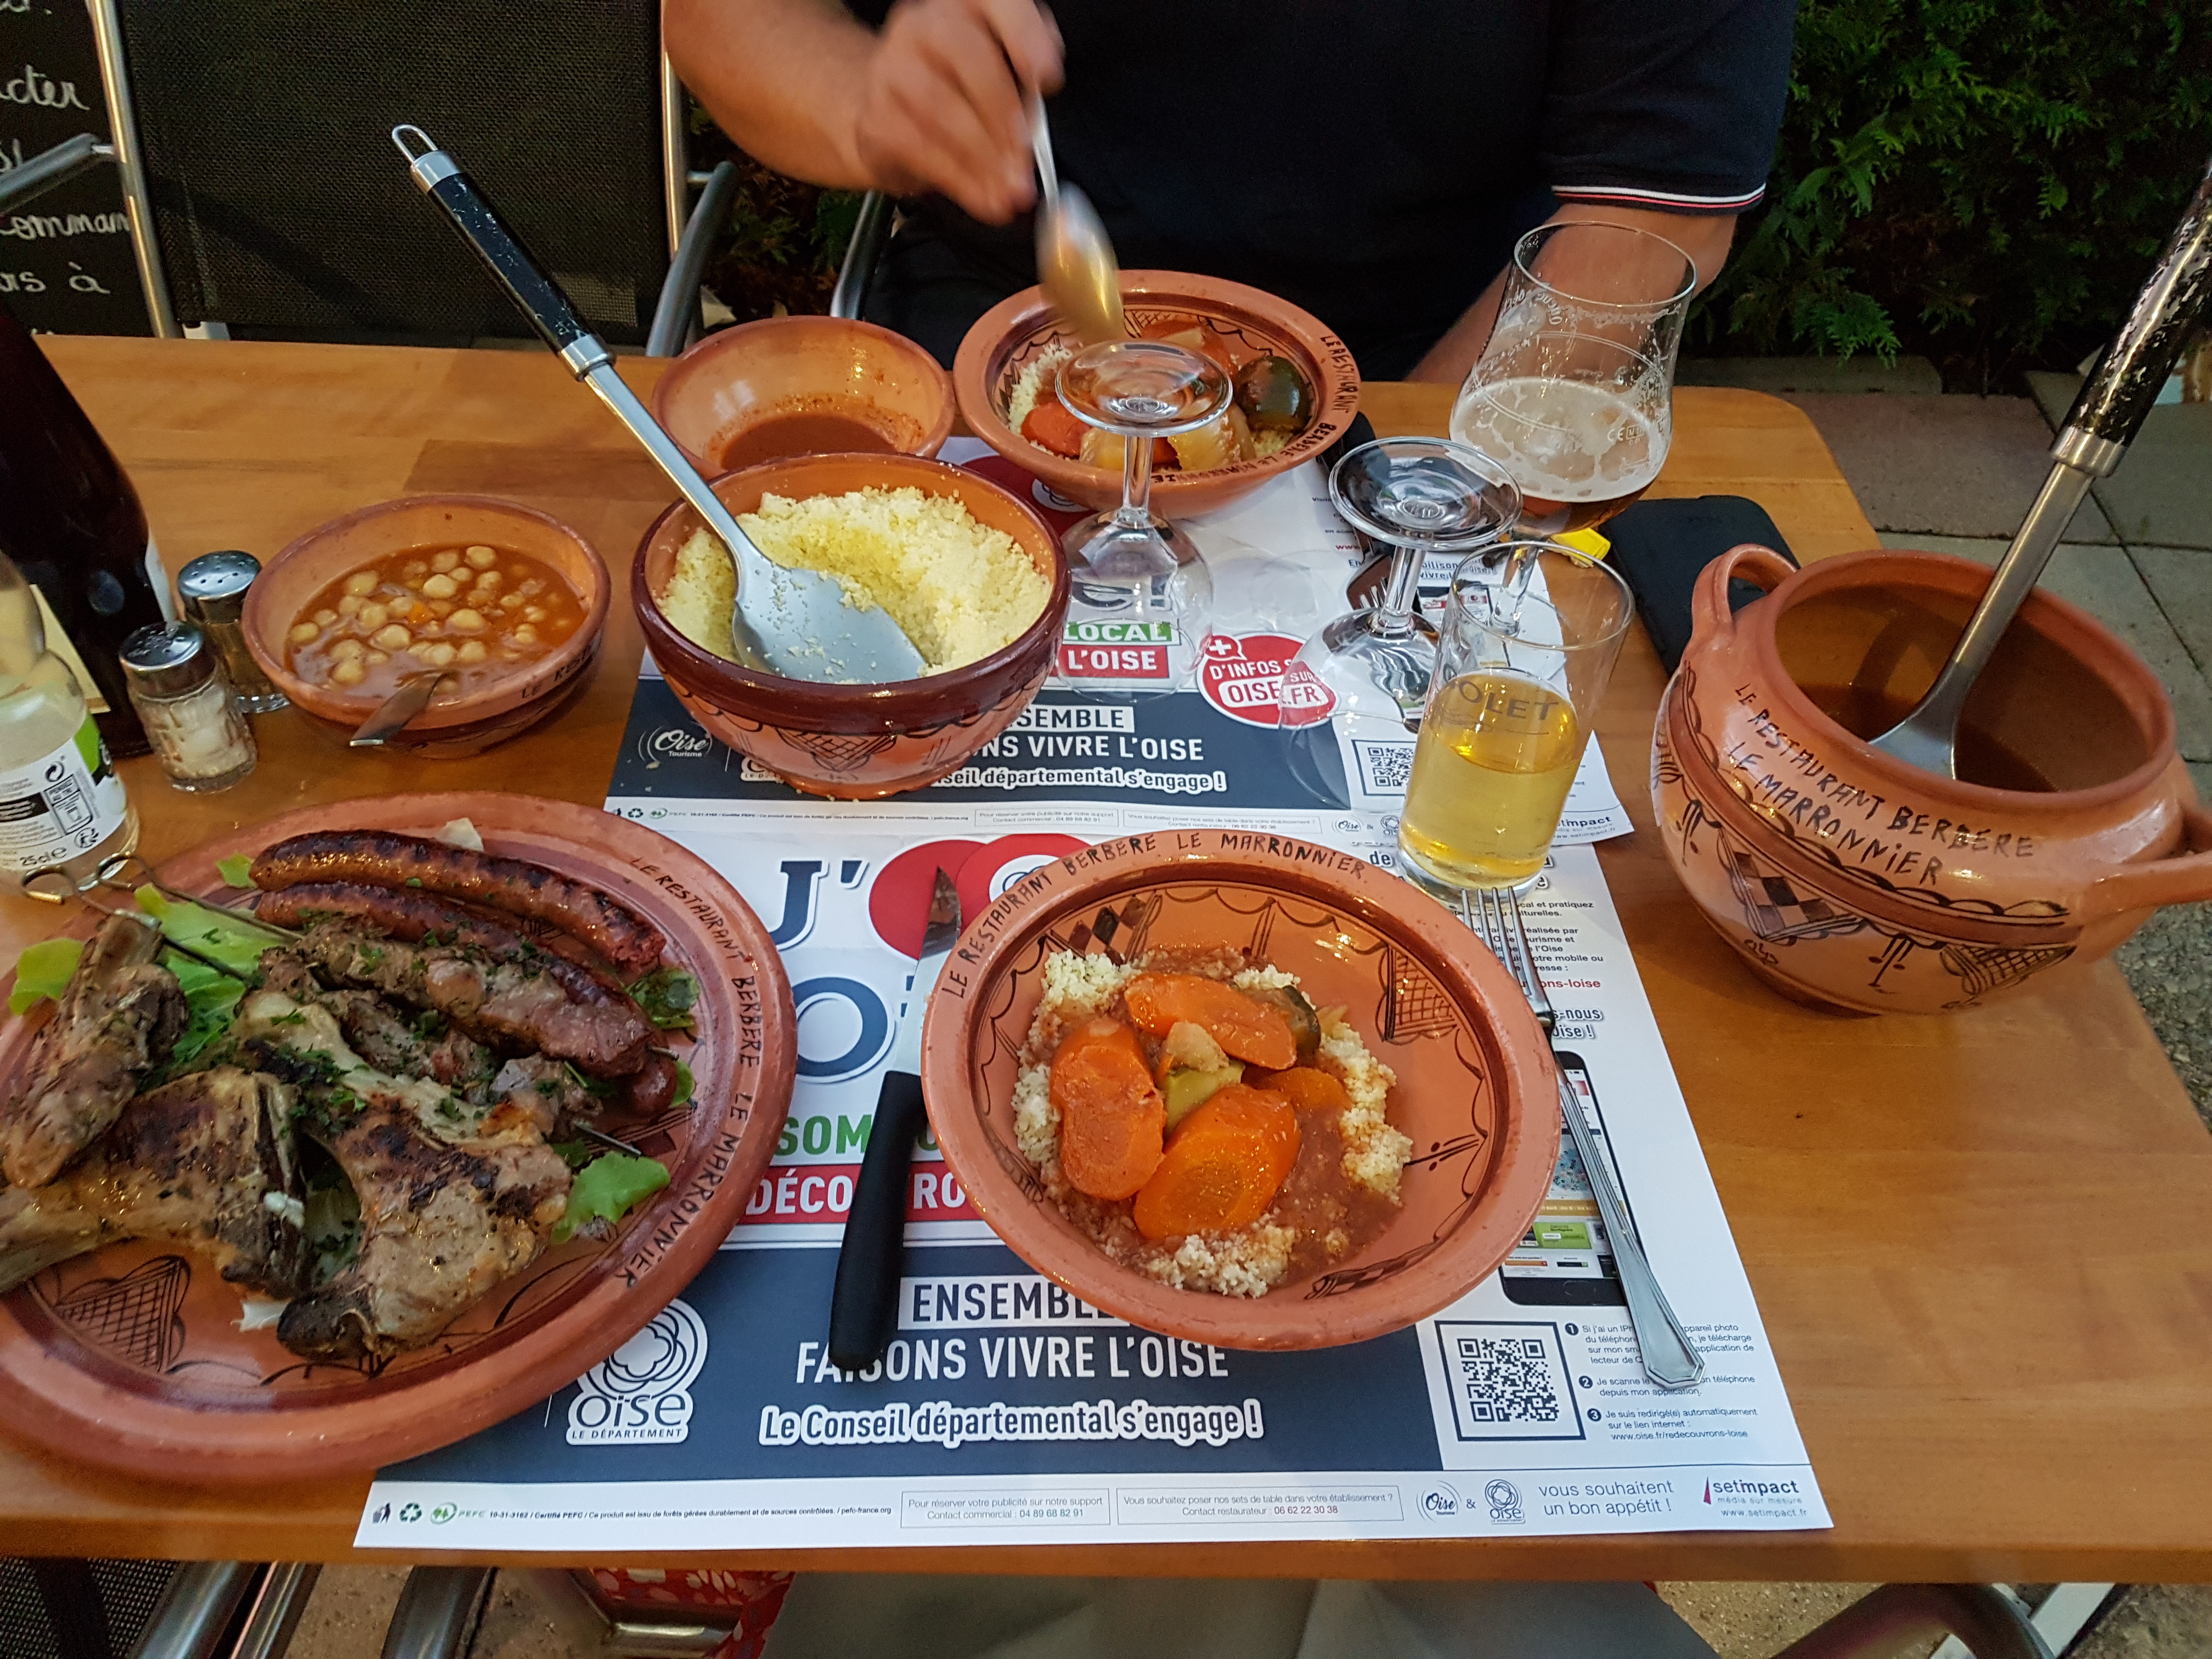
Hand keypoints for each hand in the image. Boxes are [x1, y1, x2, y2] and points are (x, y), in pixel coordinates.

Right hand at [851, 0, 1062, 222]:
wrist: (884, 110)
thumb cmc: (958, 90)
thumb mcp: (999, 75)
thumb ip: (1024, 86)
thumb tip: (1041, 137)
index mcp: (965, 5)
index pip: (998, 2)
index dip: (1026, 36)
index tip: (1049, 80)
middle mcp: (923, 26)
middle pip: (968, 57)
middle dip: (1004, 113)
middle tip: (1027, 157)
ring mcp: (892, 68)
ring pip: (941, 108)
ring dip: (984, 158)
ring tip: (1013, 192)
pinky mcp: (877, 117)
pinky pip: (920, 149)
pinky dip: (960, 180)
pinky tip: (985, 200)